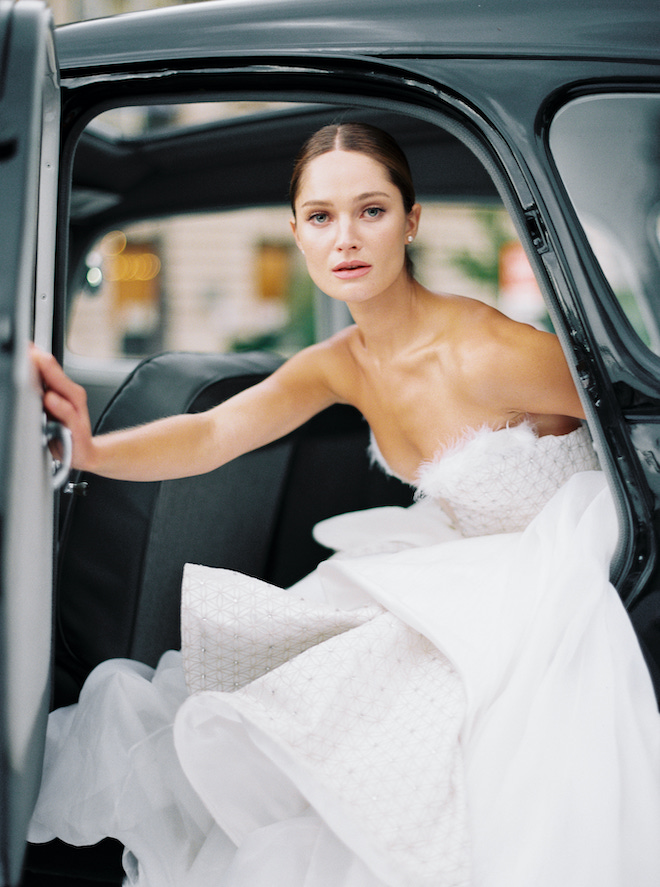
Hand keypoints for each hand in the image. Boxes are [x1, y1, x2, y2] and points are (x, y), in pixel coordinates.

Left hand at [31, 346, 93, 471]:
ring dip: (52, 377)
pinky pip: (68, 417)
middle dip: (43, 362)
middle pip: (57, 376)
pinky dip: (60, 406)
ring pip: (66, 392)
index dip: (36, 357)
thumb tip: (26, 366)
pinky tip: (50, 398)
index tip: (25, 346)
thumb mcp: (53, 409)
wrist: (85, 454)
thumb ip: (42, 389)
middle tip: (29, 349)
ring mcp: (77, 414)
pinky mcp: (78, 431)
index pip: (49, 369)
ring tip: (39, 362)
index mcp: (64, 391)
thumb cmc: (65, 431)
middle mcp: (73, 399)